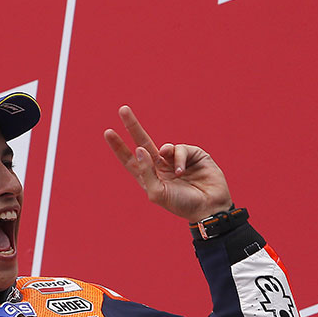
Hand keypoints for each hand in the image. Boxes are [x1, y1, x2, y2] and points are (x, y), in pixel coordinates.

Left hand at [104, 105, 232, 222]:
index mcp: (149, 177)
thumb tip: (139, 149)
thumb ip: (146, 171)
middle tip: (122, 109)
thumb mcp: (157, 192)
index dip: (119, 146)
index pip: (130, 159)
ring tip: (178, 174)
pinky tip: (184, 171)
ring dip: (167, 155)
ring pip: (164, 146)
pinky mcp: (193, 154)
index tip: (108, 132)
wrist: (209, 207)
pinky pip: (180, 148)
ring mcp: (176, 160)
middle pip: (142, 142)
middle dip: (132, 126)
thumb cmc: (181, 205)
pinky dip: (180, 158)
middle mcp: (160, 166)